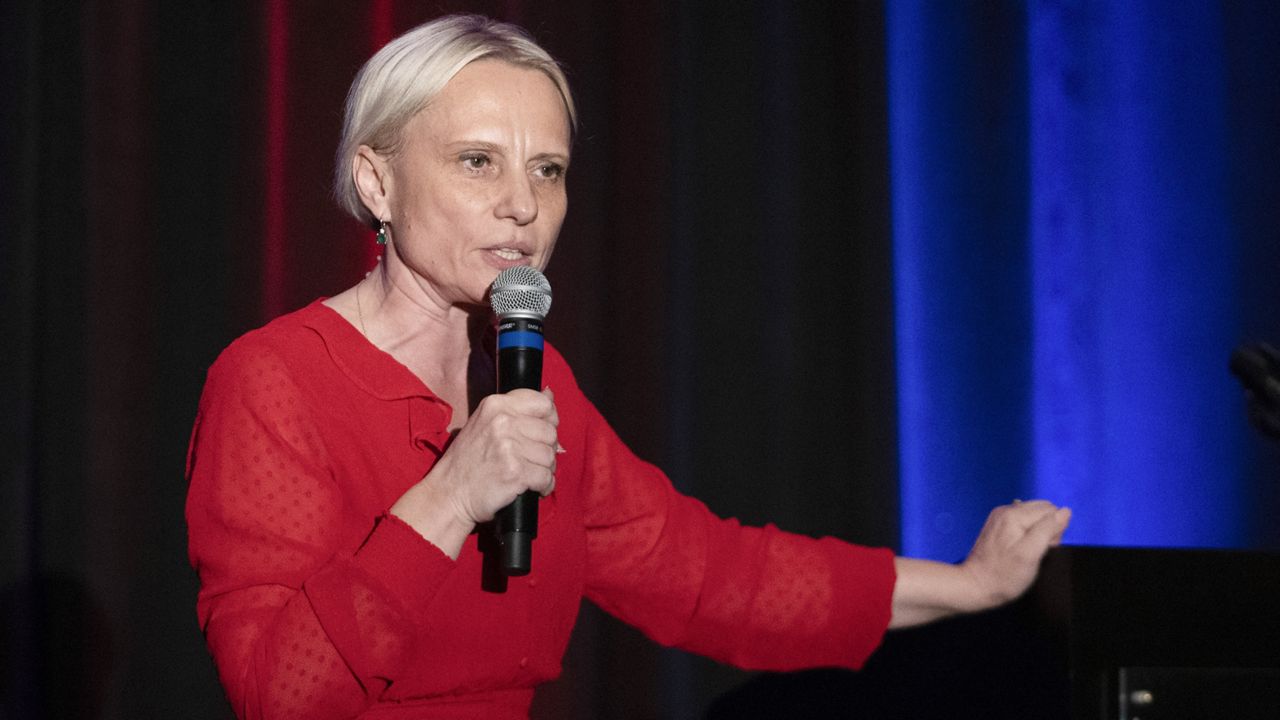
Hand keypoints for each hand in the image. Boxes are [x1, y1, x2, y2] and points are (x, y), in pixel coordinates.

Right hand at [391, 387, 559, 557]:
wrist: (449, 494)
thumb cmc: (467, 461)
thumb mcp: (484, 423)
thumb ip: (516, 410)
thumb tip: (549, 394)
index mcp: (496, 405)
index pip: (542, 403)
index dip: (549, 420)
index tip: (541, 434)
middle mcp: (502, 422)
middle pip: (550, 432)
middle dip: (547, 449)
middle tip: (532, 461)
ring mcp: (509, 447)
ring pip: (550, 456)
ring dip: (545, 470)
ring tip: (530, 475)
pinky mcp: (515, 472)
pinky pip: (547, 477)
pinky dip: (545, 486)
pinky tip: (534, 488)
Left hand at [957, 500, 1070, 610]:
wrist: (975, 586)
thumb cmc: (1003, 576)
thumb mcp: (1031, 554)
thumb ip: (1048, 530)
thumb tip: (1065, 511)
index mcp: (1014, 514)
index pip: (1051, 511)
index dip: (1054, 531)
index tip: (1044, 548)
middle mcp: (1006, 510)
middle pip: (1043, 511)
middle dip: (1047, 530)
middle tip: (1035, 552)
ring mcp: (1000, 518)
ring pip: (1034, 517)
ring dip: (1037, 533)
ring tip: (1026, 552)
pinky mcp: (998, 526)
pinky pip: (1023, 524)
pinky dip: (1027, 535)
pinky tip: (1020, 550)